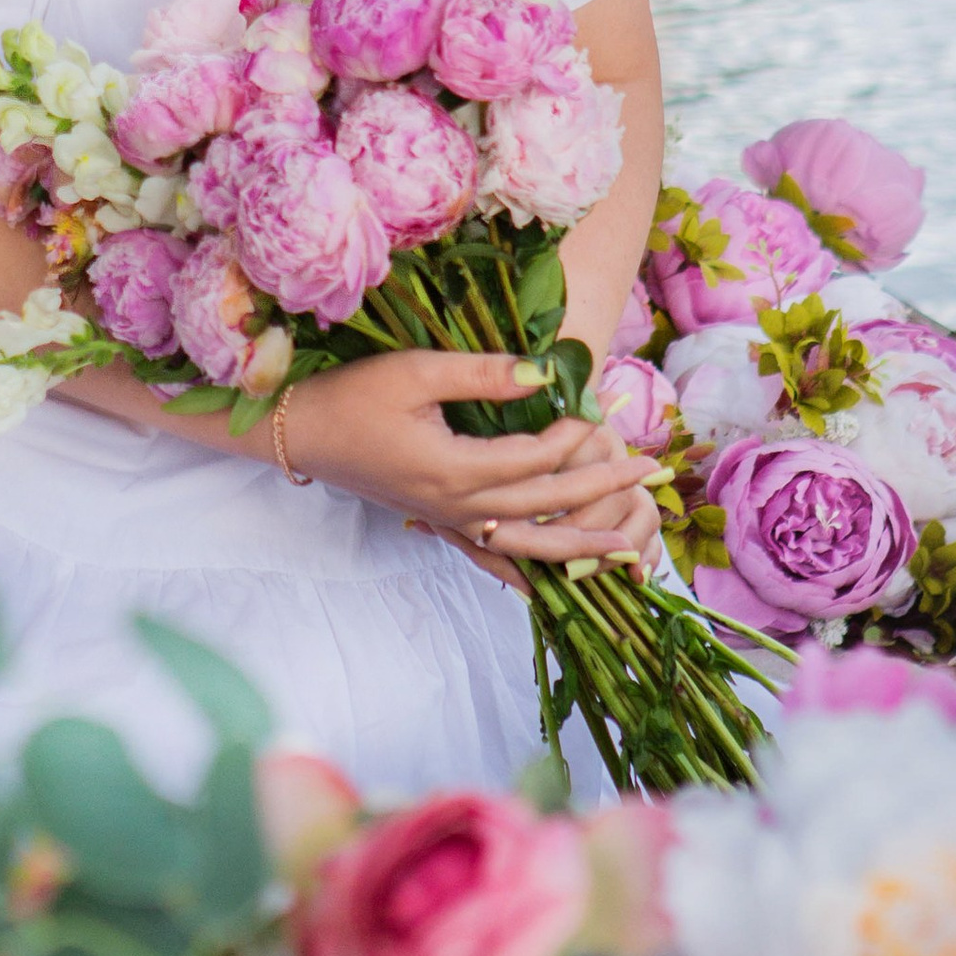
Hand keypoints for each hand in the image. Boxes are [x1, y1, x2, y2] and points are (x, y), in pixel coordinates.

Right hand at [273, 355, 661, 578]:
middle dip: (603, 488)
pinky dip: (536, 572)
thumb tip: (545, 373)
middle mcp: (460, 507)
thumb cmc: (355, 396)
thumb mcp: (416, 372)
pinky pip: (499, 559)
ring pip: (531, 546)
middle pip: (547, 505)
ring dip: (585, 547)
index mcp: (456, 469)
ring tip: (633, 551)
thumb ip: (483, 375)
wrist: (303, 433)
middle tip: (652, 471)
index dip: (573, 434)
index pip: (535, 458)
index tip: (603, 406)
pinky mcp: (444, 525)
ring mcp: (453, 523)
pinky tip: (564, 583)